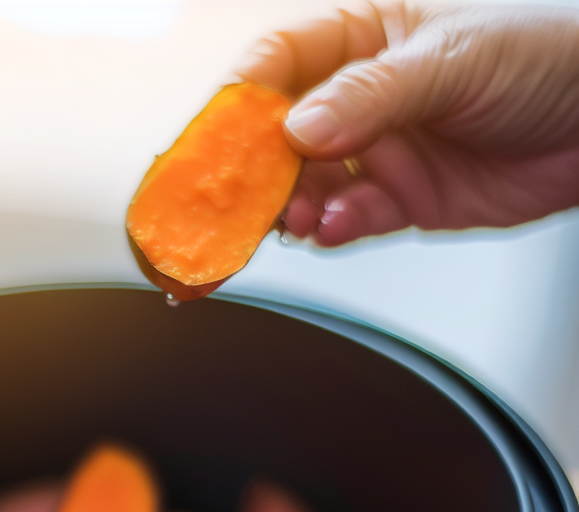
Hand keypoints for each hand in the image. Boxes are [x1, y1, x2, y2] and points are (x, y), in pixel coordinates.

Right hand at [233, 3, 578, 244]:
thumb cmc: (550, 52)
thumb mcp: (456, 58)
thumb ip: (373, 94)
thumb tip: (300, 128)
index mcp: (363, 34)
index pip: (277, 62)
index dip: (238, 100)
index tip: (214, 139)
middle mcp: (359, 96)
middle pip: (277, 136)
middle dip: (252, 173)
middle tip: (233, 204)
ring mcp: (377, 151)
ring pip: (306, 187)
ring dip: (291, 209)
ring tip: (296, 220)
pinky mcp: (399, 199)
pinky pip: (349, 220)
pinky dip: (336, 229)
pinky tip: (337, 227)